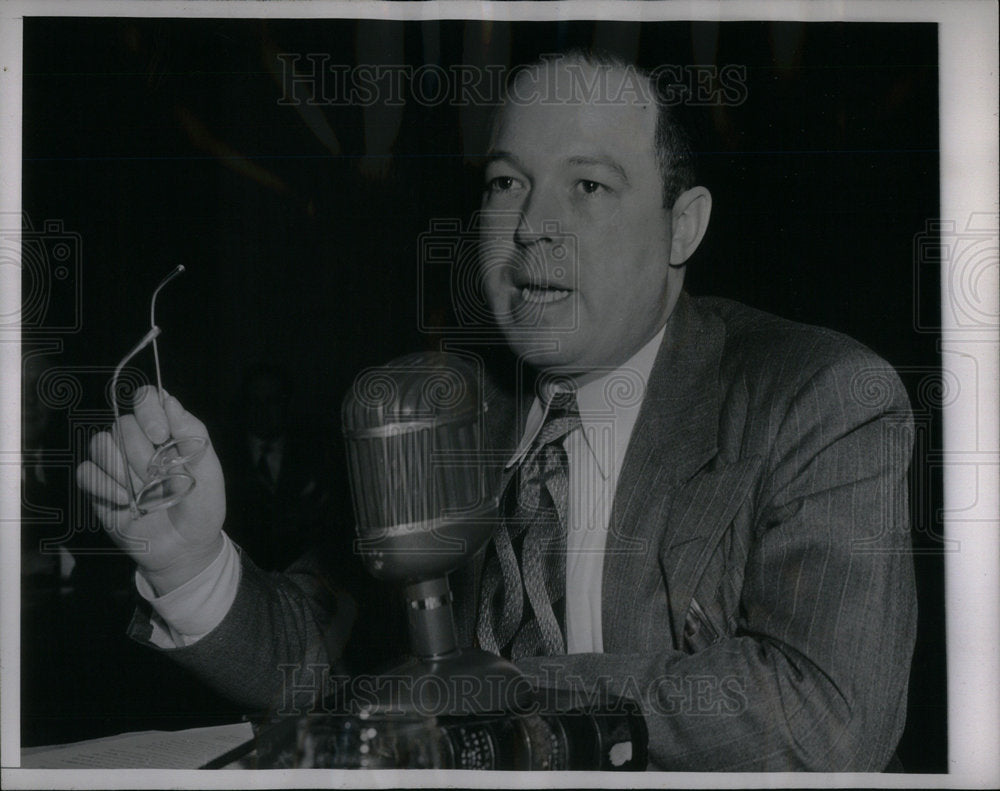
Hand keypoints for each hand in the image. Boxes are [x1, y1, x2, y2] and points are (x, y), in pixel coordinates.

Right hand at [76, 386, 225, 594]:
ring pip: (101, 444)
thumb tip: (169, 400)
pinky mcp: (97, 487)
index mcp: (166, 432)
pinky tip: (126, 502)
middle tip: (159, 478)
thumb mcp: (208, 469)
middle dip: (142, 454)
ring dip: (124, 472)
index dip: (148, 411)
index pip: (146, 398)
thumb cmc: (201, 506)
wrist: (186, 547)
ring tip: (144, 493)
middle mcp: (137, 442)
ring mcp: (115, 463)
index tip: (161, 436)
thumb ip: (192, 433)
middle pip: (122, 424)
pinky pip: (86, 471)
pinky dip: (105, 487)